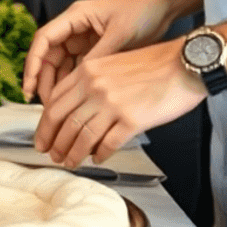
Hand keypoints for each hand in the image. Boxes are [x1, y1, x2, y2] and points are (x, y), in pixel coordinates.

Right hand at [21, 0, 172, 105]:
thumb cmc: (141, 11)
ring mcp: (83, 39)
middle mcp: (74, 27)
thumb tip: (81, 81)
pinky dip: (72, 84)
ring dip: (56, 84)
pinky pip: (76, 69)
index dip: (33, 63)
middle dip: (42, 78)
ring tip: (56, 106)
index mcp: (75, 17)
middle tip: (43, 102)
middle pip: (48, 55)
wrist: (162, 7)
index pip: (44, 39)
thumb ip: (98, 56)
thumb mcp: (119, 34)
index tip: (30, 84)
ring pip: (60, 64)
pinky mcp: (93, 49)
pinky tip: (73, 100)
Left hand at [33, 39, 205, 167]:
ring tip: (69, 162)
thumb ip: (91, 82)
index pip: (54, 101)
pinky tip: (97, 159)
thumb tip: (76, 111)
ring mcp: (112, 104)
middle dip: (53, 141)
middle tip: (50, 155)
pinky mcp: (132, 120)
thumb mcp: (111, 64)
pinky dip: (99, 154)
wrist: (183, 64)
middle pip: (62, 120)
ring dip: (72, 153)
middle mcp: (94, 86)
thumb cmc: (153, 63)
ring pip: (81, 135)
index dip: (44, 123)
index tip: (43, 136)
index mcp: (87, 70)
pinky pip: (108, 143)